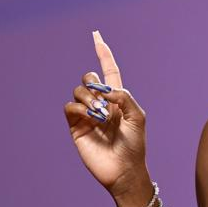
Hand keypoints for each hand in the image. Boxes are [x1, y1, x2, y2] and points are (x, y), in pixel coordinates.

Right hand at [64, 30, 148, 197]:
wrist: (123, 170)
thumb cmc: (135, 145)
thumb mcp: (137, 117)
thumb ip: (124, 97)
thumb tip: (105, 89)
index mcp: (118, 98)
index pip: (109, 71)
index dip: (103, 53)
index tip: (96, 36)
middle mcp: (101, 103)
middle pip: (89, 78)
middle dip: (94, 83)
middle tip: (105, 103)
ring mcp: (87, 114)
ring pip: (78, 91)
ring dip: (89, 98)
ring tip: (99, 115)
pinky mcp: (76, 126)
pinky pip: (70, 107)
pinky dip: (78, 108)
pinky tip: (90, 118)